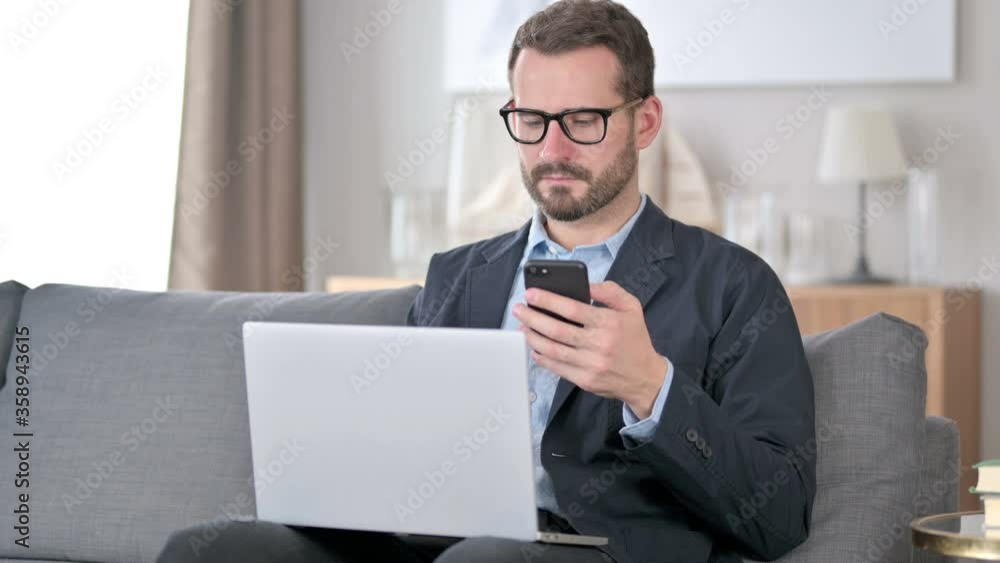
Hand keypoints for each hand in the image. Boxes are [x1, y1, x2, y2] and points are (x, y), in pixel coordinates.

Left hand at [512, 281, 668, 418]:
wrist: (645, 377)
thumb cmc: (635, 340)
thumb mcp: (632, 308)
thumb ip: (610, 291)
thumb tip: (587, 285)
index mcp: (609, 323)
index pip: (572, 309)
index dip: (548, 300)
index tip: (531, 294)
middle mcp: (598, 344)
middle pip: (557, 330)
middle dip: (532, 317)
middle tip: (519, 308)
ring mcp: (590, 364)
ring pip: (553, 350)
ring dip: (532, 337)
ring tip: (522, 326)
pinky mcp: (584, 380)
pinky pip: (557, 367)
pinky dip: (541, 357)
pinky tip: (534, 346)